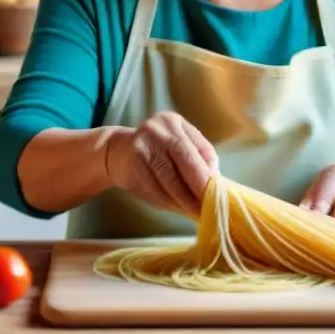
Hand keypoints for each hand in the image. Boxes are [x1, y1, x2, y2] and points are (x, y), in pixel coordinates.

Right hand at [104, 112, 218, 216]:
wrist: (117, 152)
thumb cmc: (156, 152)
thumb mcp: (177, 145)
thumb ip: (197, 158)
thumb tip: (215, 182)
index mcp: (174, 122)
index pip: (201, 149)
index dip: (209, 174)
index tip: (218, 193)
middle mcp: (158, 130)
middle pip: (186, 161)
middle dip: (199, 188)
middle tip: (208, 207)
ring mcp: (143, 145)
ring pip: (170, 179)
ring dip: (184, 200)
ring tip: (193, 211)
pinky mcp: (132, 164)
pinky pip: (154, 189)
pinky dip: (167, 202)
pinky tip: (173, 207)